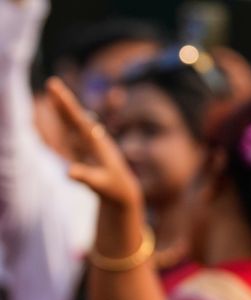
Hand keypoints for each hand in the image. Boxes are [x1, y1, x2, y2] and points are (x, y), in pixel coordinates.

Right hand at [45, 78, 141, 208]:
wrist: (123, 191)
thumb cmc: (112, 188)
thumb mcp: (99, 184)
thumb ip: (85, 177)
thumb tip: (68, 171)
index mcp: (98, 143)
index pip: (80, 121)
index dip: (69, 106)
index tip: (59, 91)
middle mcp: (95, 139)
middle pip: (76, 117)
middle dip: (64, 101)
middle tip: (52, 82)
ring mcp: (90, 142)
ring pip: (74, 121)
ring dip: (63, 107)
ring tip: (53, 90)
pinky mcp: (86, 148)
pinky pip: (73, 131)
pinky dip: (64, 119)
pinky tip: (57, 109)